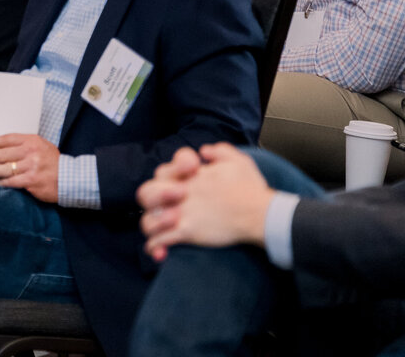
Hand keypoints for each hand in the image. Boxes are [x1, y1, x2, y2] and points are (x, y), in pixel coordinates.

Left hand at [0, 133, 60, 202]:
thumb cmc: (53, 162)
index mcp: (32, 141)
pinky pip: (12, 182)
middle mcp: (31, 152)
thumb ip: (24, 146)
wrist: (70, 178)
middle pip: (2, 153)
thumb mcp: (41, 146)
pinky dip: (2, 182)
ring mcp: (31, 167)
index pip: (7, 139)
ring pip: (5, 168)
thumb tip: (0, 148)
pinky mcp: (31, 181)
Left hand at [138, 143, 273, 262]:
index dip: (169, 176)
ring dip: (152, 227)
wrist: (259, 212)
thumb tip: (204, 151)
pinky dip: (155, 248)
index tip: (185, 183)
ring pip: (149, 221)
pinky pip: (160, 241)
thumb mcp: (237, 160)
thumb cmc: (250, 188)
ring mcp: (181, 212)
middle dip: (152, 199)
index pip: (164, 170)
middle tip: (168, 207)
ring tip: (159, 233)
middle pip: (146, 193)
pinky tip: (159, 253)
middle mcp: (179, 191)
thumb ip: (219, 151)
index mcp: (187, 175)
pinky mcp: (186, 231)